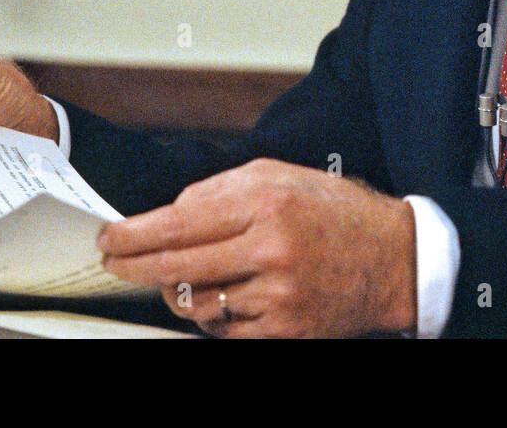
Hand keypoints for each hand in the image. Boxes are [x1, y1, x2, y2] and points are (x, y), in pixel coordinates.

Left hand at [96, 158, 416, 337]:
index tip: (110, 237)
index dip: (133, 234)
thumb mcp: (282, 176)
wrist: (395, 259)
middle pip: (175, 267)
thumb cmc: (337, 213)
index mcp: (266, 203)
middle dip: (133, 266)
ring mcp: (277, 296)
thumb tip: (171, 210)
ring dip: (176, 291)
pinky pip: (225, 330)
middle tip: (115, 262)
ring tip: (181, 277)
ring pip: (195, 302)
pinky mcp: (285, 331)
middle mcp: (269, 250)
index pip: (178, 222)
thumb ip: (223, 188)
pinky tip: (224, 296)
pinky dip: (215, 314)